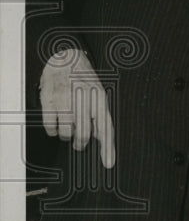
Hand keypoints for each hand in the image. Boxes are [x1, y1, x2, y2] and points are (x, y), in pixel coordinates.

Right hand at [40, 48, 114, 168]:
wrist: (65, 57)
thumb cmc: (83, 79)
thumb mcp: (98, 94)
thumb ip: (100, 116)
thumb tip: (101, 138)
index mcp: (99, 99)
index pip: (105, 128)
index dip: (107, 148)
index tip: (107, 164)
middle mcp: (83, 99)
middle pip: (85, 133)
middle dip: (81, 143)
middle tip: (79, 144)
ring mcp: (65, 99)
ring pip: (67, 132)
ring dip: (67, 137)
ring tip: (67, 134)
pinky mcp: (49, 99)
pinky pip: (50, 125)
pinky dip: (52, 130)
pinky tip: (55, 127)